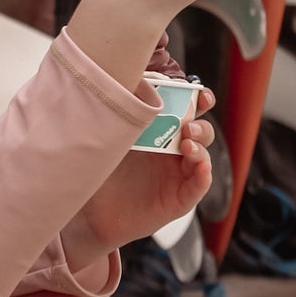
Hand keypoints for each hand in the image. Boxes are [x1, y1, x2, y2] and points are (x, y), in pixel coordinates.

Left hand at [61, 88, 216, 265]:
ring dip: (200, 147)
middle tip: (187, 125)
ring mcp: (178, 176)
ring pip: (202, 156)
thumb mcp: (112, 139)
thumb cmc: (102, 172)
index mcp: (162, 133)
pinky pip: (198, 186)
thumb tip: (128, 84)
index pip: (188, 112)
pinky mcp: (179, 199)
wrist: (91, 213)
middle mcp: (174, 153)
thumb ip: (124, 115)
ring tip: (187, 144)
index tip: (198, 93)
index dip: (198, 100)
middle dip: (199, 125)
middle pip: (200, 132)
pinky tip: (200, 166)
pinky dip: (203, 175)